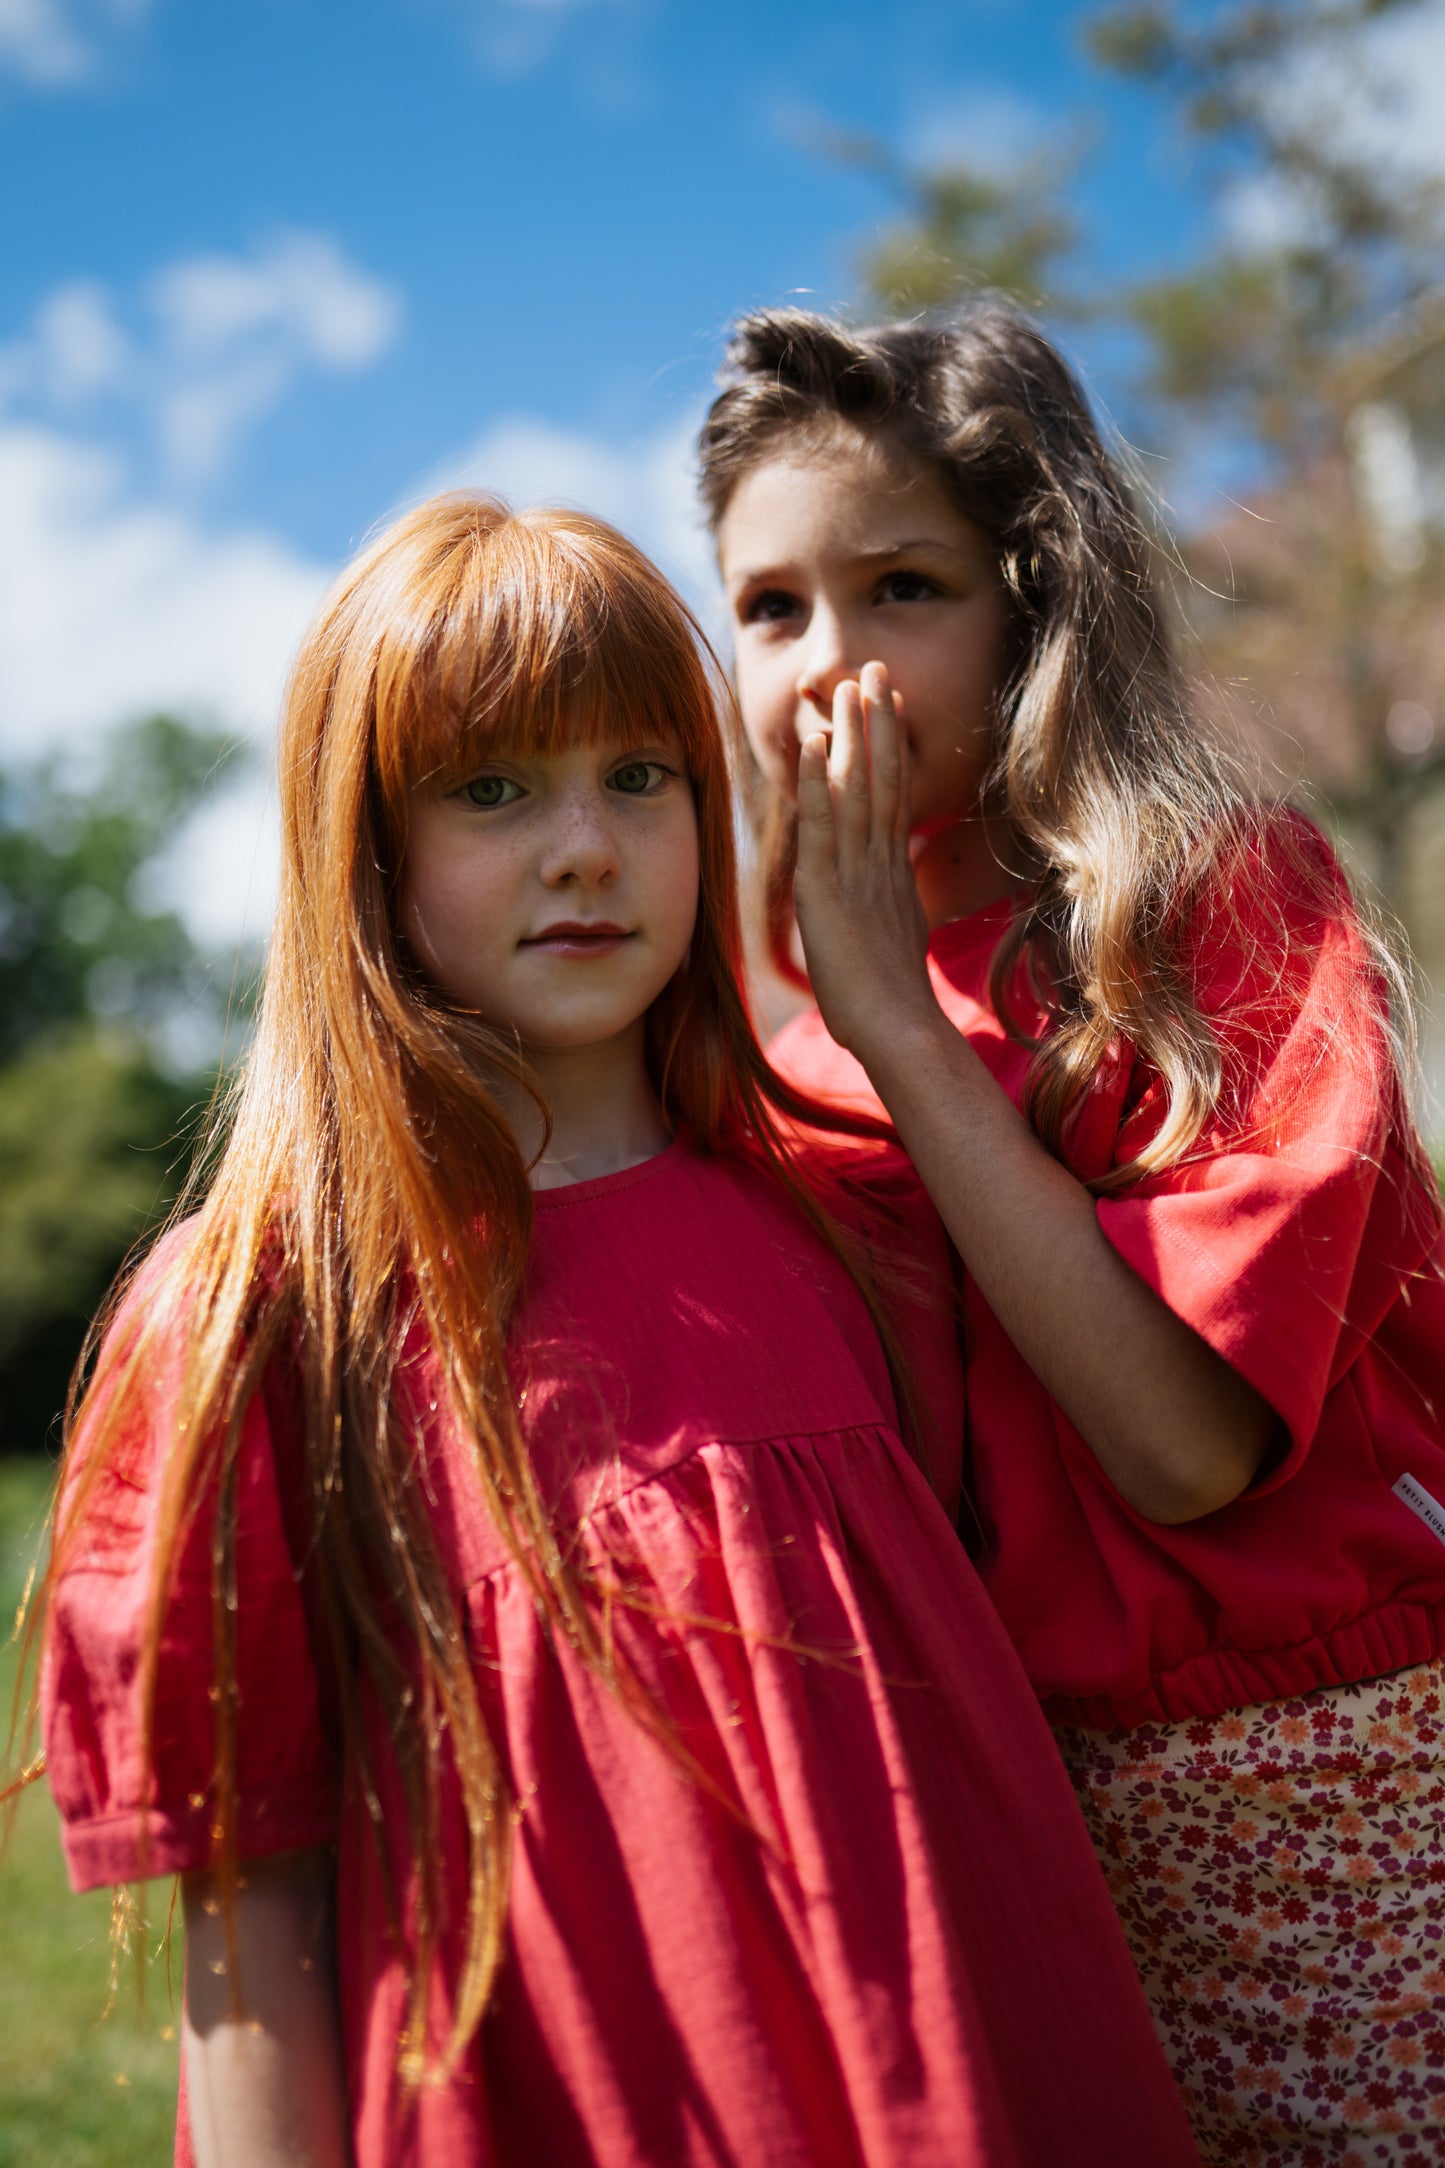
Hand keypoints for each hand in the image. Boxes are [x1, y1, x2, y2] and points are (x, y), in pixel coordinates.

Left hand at [794, 661, 933, 1055]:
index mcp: (893, 874)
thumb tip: (894, 916)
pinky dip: (816, 783)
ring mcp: (856, 873)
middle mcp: (879, 863)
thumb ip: (890, 917)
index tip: (890, 705)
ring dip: (852, 734)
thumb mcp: (893, 947)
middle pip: (881, 778)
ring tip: (850, 683)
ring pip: (856, 789)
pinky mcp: (827, 890)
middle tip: (876, 669)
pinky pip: (821, 826)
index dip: (890, 749)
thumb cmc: (893, 1009)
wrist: (898, 1032)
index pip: (891, 797)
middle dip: (878, 722)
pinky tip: (813, 744)